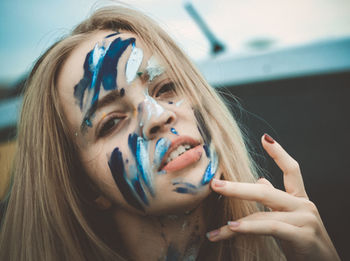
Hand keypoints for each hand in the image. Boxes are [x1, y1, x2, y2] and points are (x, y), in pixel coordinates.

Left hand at [206, 134, 339, 260]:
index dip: (279, 153)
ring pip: (263, 212)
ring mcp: (304, 219)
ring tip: (216, 226)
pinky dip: (249, 227)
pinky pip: (270, 227)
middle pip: (265, 191)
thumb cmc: (304, 242)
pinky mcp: (302, 235)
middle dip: (237, 188)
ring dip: (236, 221)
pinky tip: (232, 228)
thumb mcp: (290, 218)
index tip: (265, 138)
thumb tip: (261, 180)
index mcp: (300, 199)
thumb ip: (276, 200)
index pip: (292, 170)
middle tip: (215, 185)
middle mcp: (303, 205)